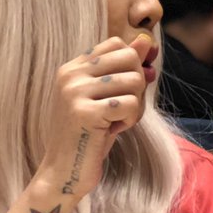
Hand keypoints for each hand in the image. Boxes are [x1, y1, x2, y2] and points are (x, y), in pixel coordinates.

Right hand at [36, 34, 151, 201]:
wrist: (64, 171)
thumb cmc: (90, 135)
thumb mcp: (108, 97)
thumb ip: (125, 69)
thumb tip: (147, 41)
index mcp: (72, 67)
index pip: (117, 44)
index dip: (132, 67)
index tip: (122, 92)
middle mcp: (71, 74)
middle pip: (130, 58)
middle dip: (137, 86)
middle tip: (121, 109)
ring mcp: (75, 92)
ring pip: (135, 81)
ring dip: (135, 107)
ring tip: (115, 121)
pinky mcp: (85, 112)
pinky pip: (132, 104)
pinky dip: (130, 120)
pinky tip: (113, 130)